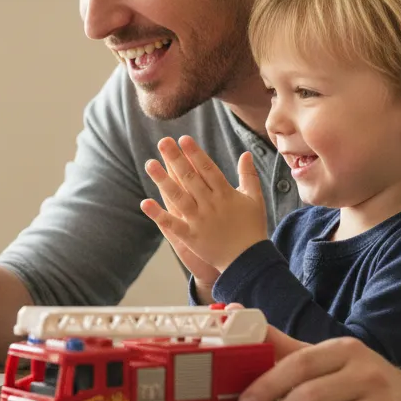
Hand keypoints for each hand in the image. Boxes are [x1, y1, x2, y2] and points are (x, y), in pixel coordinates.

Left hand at [140, 135, 266, 271]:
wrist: (249, 261)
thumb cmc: (252, 227)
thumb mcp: (255, 199)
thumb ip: (249, 175)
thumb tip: (246, 153)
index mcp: (226, 194)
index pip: (208, 169)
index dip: (195, 153)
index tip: (183, 139)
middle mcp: (211, 204)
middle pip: (190, 178)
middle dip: (176, 159)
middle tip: (163, 142)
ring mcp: (199, 220)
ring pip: (178, 196)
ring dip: (163, 180)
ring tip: (149, 164)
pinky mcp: (191, 237)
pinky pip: (172, 224)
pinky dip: (158, 214)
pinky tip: (145, 203)